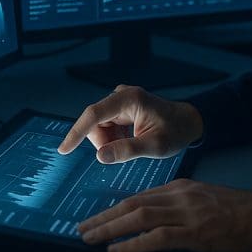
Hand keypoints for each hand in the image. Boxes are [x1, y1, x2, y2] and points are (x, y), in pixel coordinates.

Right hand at [58, 84, 203, 162]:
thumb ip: (127, 150)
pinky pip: (106, 126)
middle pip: (95, 122)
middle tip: (126, 151)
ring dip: (109, 141)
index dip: (76, 132)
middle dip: (104, 142)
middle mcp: (121, 95)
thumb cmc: (175, 132)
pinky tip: (131, 140)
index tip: (63, 150)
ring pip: (99, 126)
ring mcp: (120, 100)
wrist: (187, 122)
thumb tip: (99, 156)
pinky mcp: (120, 107)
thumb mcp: (155, 146)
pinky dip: (114, 138)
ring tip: (133, 144)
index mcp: (129, 99)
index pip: (94, 114)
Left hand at [78, 178, 251, 251]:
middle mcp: (179, 195)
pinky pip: (156, 237)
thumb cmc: (235, 212)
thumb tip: (153, 220)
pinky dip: (133, 244)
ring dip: (110, 228)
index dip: (115, 208)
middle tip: (82, 229)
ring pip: (139, 216)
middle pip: (132, 204)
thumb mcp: (203, 201)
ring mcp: (186, 213)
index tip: (97, 218)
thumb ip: (178, 207)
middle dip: (104, 217)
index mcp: (180, 187)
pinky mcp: (194, 232)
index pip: (140, 196)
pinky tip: (116, 251)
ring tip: (90, 238)